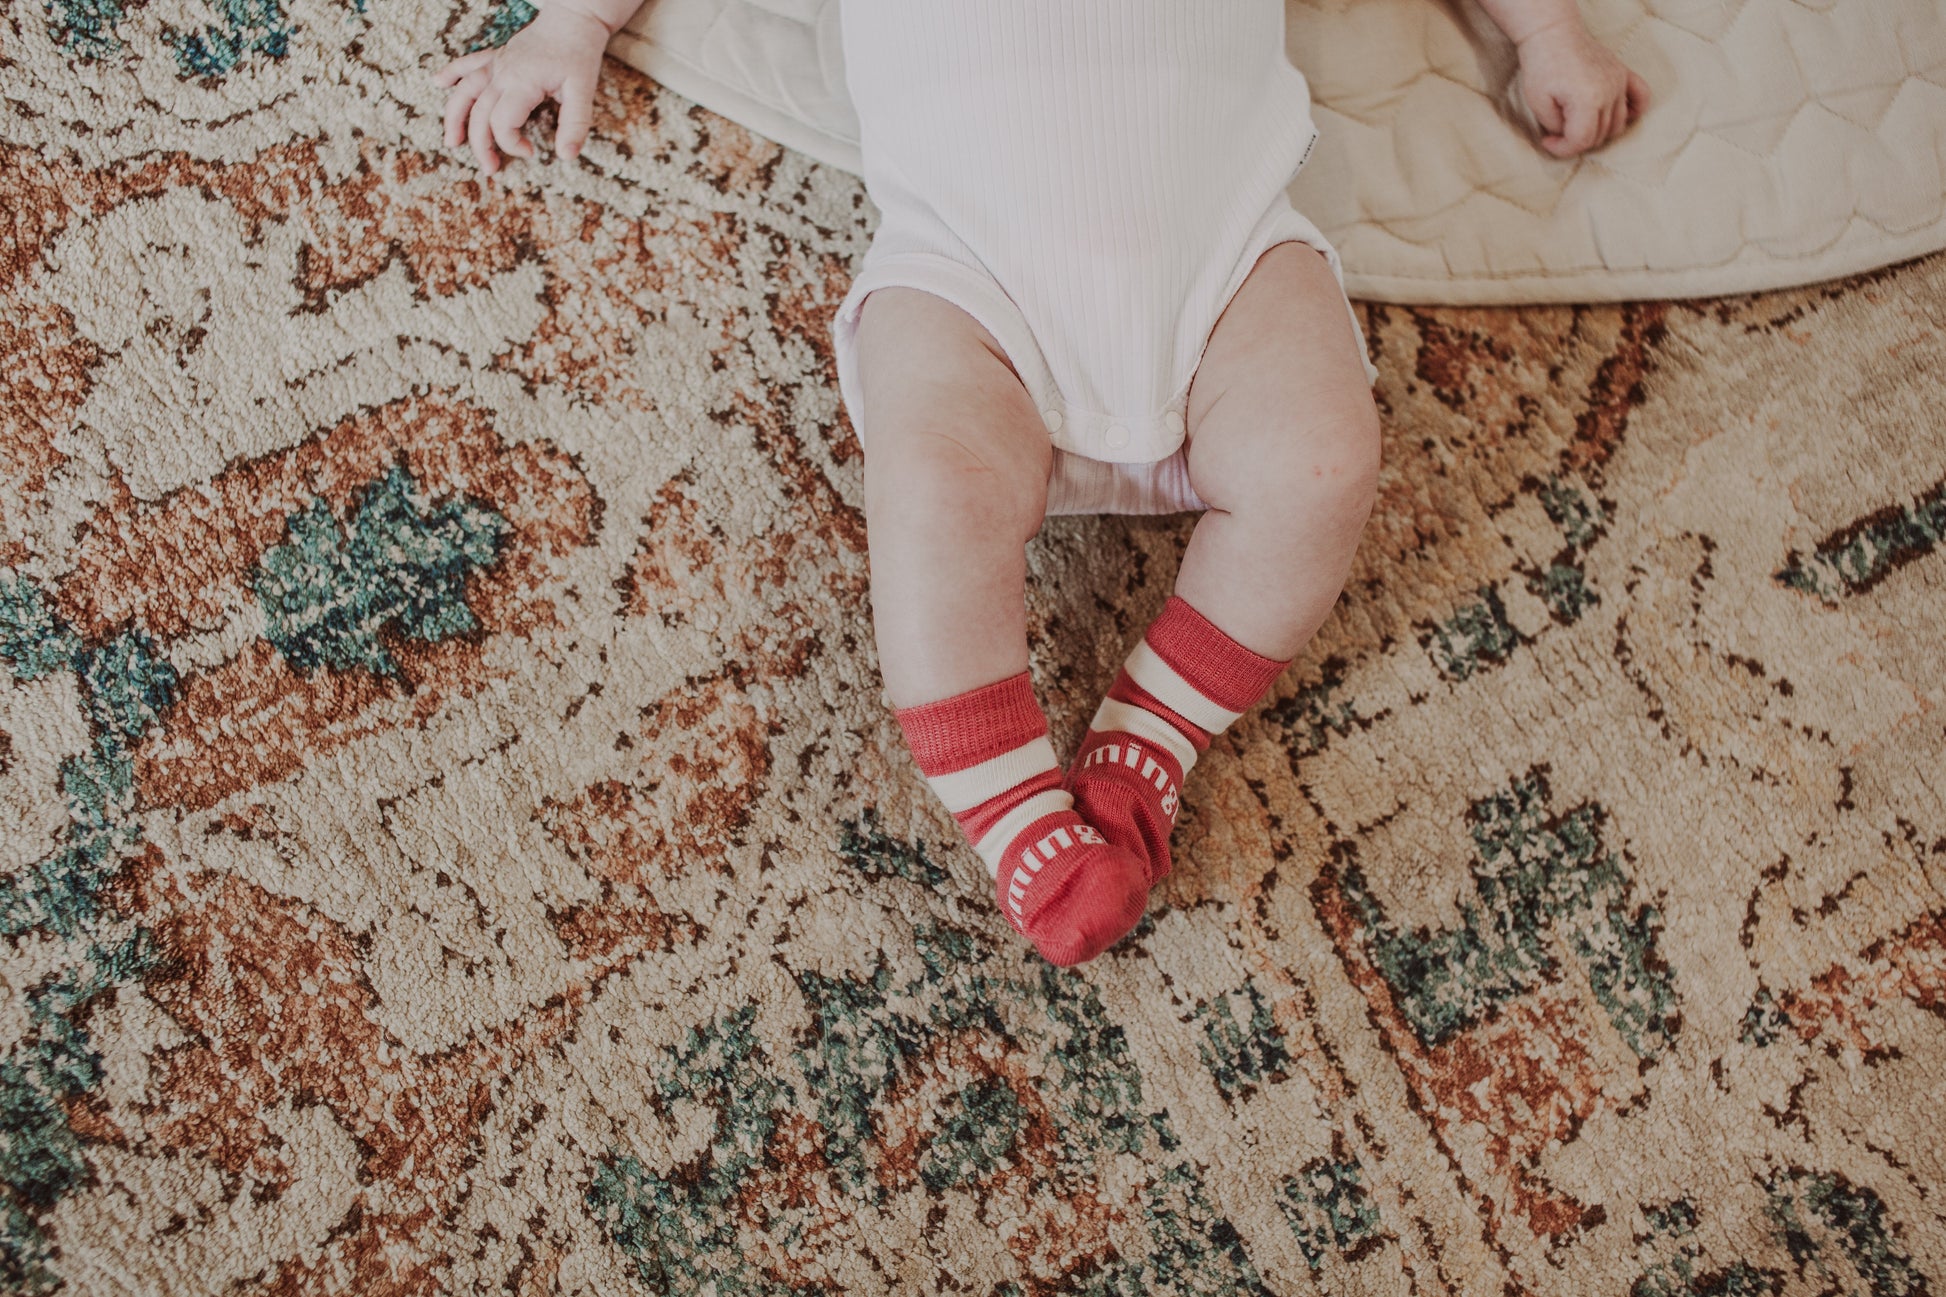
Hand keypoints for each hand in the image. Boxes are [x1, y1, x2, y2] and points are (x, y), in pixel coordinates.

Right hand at [434, 5, 609, 173]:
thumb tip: (566, 156)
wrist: (573, 19)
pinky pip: (468, 64)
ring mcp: (496, 64)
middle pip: (479, 115)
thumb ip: (575, 124)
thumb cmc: (578, 53)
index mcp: (521, 83)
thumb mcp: (583, 90)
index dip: (511, 144)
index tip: (532, 152)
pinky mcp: (497, 56)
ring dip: (454, 118)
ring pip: (465, 92)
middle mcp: (502, 74)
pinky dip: (452, 73)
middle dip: (481, 145)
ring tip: (451, 142)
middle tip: (491, 168)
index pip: (502, 123)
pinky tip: (438, 82)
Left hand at [1514, 19, 1648, 156]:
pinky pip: (1641, 97)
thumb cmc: (1542, 66)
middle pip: (1600, 135)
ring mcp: (1619, 82)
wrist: (1553, 34)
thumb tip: (1567, 136)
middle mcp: (1610, 92)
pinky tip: (1621, 118)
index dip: (1563, 149)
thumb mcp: (1538, 104)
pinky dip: (1634, 111)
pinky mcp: (1623, 73)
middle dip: (1576, 141)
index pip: (1583, 141)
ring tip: (1577, 124)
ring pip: (1617, 124)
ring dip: (1597, 132)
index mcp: (1588, 100)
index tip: (1548, 142)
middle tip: (1557, 133)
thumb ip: (1556, 127)